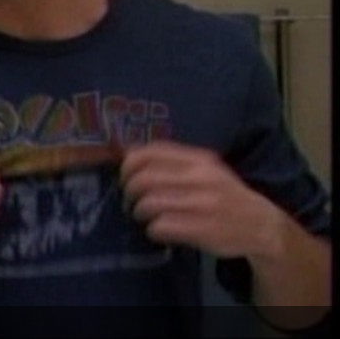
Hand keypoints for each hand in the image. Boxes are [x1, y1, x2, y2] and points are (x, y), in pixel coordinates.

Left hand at [120, 140, 281, 257]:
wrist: (261, 225)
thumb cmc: (223, 194)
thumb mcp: (204, 169)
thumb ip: (172, 162)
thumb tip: (128, 156)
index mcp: (197, 158)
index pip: (148, 153)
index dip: (127, 166)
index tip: (125, 177)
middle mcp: (200, 177)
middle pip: (143, 179)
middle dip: (128, 192)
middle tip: (129, 201)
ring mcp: (202, 204)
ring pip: (148, 204)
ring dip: (138, 212)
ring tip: (143, 216)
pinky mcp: (203, 229)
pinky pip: (160, 226)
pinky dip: (152, 230)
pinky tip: (159, 231)